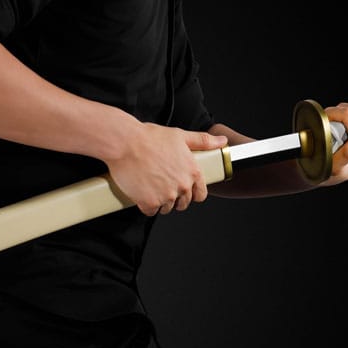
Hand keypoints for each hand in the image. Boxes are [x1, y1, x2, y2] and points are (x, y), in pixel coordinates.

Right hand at [104, 123, 227, 215]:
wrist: (124, 143)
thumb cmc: (149, 137)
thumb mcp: (180, 136)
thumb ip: (203, 141)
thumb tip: (222, 141)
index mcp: (192, 172)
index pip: (200, 194)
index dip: (192, 193)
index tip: (183, 189)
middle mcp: (182, 186)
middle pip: (183, 203)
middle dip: (174, 198)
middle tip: (162, 186)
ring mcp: (165, 196)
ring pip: (166, 208)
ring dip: (160, 202)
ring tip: (150, 187)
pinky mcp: (149, 203)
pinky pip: (150, 211)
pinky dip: (146, 205)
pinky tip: (141, 193)